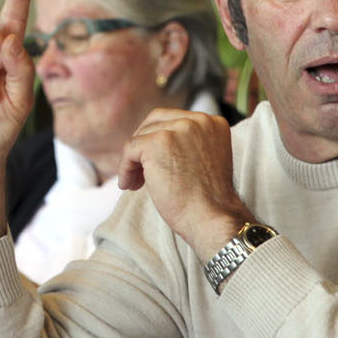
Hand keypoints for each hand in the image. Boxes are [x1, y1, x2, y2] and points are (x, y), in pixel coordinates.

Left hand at [118, 107, 254, 260]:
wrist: (211, 218)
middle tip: (140, 171)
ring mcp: (178, 129)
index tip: (155, 162)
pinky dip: (125, 168)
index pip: (174, 119)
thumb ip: (188, 145)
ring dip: (134, 160)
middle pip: (155, 121)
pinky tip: (129, 185)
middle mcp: (197, 120)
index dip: (159, 139)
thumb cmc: (207, 200)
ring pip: (141, 136)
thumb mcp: (204, 160)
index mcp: (212, 123)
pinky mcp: (158, 142)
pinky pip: (130, 149)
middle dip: (144, 145)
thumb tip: (153, 143)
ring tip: (136, 182)